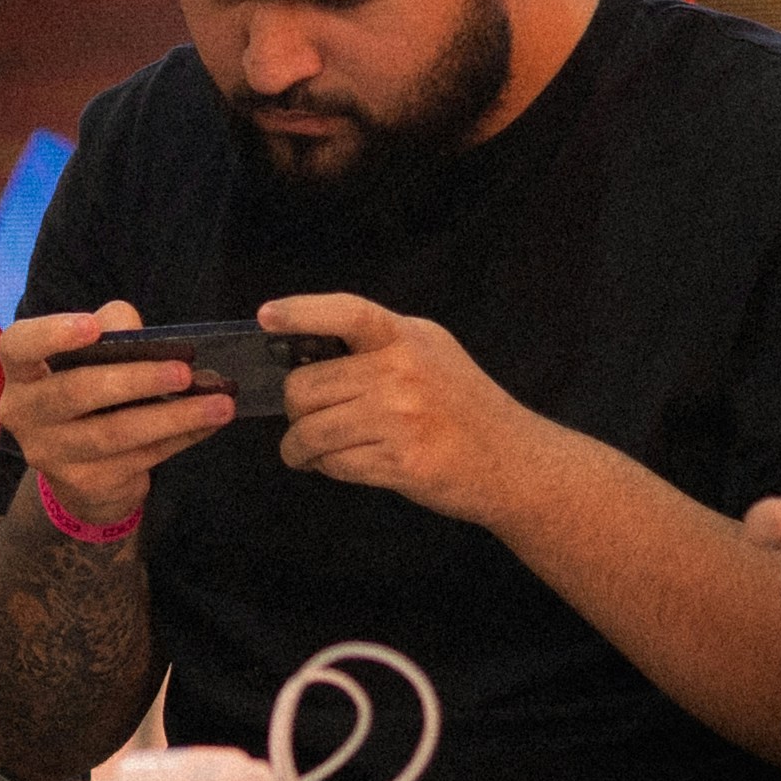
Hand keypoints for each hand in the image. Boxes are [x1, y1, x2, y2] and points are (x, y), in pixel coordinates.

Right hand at [0, 302, 232, 528]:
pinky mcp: (86, 484)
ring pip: (116, 433)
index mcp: (21, 372)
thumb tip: (142, 335)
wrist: (79, 475)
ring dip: (173, 417)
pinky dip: (181, 438)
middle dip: (135, 380)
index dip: (51, 335)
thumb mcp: (91, 358)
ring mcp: (53, 455)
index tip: (91, 327)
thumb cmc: (88, 395)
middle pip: (76, 392)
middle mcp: (24, 414)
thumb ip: (111, 333)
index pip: (18, 347)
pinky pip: (142, 457)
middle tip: (184, 372)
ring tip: (219, 404)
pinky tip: (209, 424)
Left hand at [260, 294, 552, 519]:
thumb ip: (379, 346)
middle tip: (306, 419)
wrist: (514, 463)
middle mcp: (403, 371)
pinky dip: (326, 468)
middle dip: (295, 410)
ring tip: (309, 451)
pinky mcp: (401, 461)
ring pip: (311, 431)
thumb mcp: (431, 354)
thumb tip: (306, 351)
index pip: (348, 312)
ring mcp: (402, 417)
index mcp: (408, 337)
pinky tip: (340, 464)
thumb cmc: (464, 408)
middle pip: (306, 386)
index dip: (302, 312)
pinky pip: (334, 464)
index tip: (266, 316)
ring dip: (299, 448)